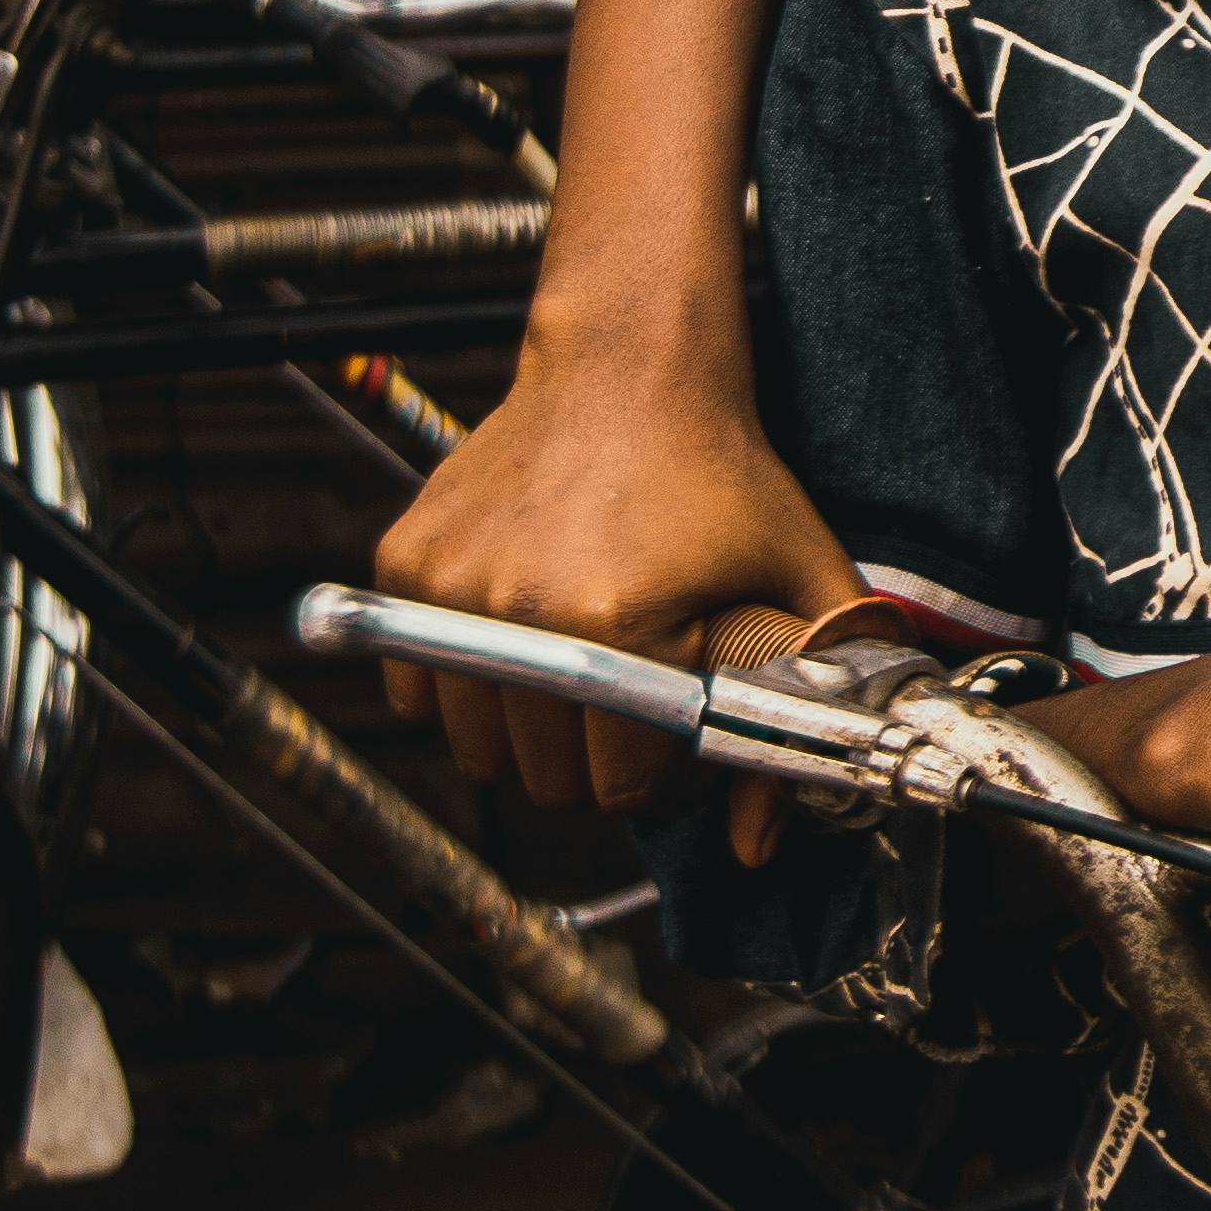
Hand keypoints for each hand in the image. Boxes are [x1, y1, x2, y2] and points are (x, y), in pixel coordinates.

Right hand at [371, 332, 860, 816]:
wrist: (627, 366)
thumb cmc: (719, 470)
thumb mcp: (799, 575)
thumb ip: (805, 704)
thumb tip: (756, 844)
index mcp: (616, 626)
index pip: (620, 787)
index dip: (660, 779)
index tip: (674, 740)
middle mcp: (519, 612)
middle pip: (544, 780)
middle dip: (593, 765)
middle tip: (628, 713)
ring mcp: (451, 588)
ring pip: (473, 748)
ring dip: (524, 736)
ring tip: (576, 682)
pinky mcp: (405, 563)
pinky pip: (412, 688)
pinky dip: (457, 692)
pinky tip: (515, 653)